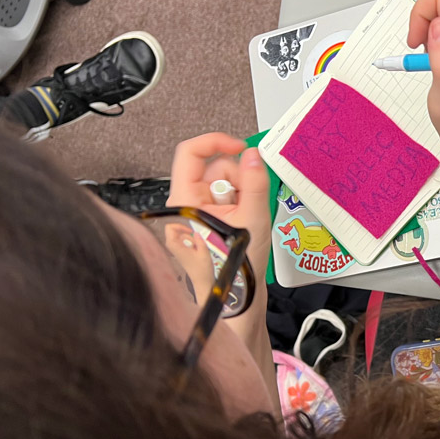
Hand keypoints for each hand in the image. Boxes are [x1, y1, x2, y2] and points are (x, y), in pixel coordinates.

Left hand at [162, 224, 214, 299]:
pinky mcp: (180, 252)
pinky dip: (189, 241)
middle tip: (194, 236)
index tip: (190, 230)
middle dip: (185, 231)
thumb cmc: (202, 269)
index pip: (169, 228)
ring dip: (189, 237)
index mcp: (176, 247)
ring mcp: (176, 250)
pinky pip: (182, 241)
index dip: (180, 226)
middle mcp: (173, 248)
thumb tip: (196, 233)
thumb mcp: (204, 251)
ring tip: (197, 246)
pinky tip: (196, 249)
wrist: (202, 280)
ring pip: (178, 236)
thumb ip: (199, 239)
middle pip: (172, 231)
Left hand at [167, 133, 270, 277]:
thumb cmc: (236, 268)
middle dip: (239, 180)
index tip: (240, 147)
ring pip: (222, 182)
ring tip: (247, 218)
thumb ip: (255, 181)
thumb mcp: (253, 218)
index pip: (191, 152)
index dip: (217, 142)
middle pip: (213, 168)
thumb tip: (253, 155)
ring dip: (241, 194)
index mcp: (185, 201)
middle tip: (250, 202)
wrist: (236, 296)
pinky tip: (243, 221)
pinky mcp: (204, 218)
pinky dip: (238, 203)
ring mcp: (194, 212)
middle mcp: (184, 204)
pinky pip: (224, 197)